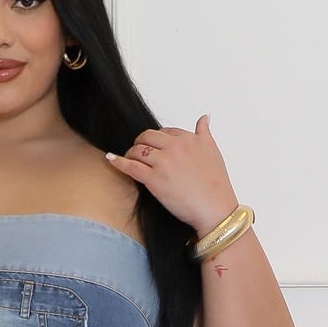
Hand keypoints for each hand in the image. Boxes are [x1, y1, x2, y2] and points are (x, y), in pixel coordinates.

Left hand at [106, 115, 238, 235]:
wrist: (215, 208)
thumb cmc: (216, 184)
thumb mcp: (213, 151)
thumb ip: (205, 132)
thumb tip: (204, 117)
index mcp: (189, 139)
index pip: (165, 132)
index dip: (156, 140)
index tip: (153, 147)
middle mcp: (175, 147)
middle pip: (147, 137)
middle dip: (140, 143)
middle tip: (137, 151)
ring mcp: (163, 163)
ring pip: (138, 150)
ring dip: (130, 153)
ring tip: (128, 158)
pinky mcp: (154, 180)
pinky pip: (131, 167)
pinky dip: (118, 161)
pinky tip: (110, 159)